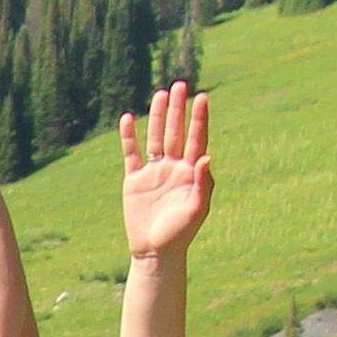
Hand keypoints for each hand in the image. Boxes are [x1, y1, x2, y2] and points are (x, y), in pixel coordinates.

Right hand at [117, 79, 214, 263]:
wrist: (155, 252)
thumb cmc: (180, 234)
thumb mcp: (196, 210)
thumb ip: (203, 183)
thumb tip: (207, 157)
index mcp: (192, 173)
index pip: (197, 139)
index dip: (199, 118)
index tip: (202, 97)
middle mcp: (174, 167)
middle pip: (176, 132)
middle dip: (178, 109)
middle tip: (180, 85)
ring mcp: (154, 172)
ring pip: (156, 137)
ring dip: (158, 117)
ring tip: (160, 94)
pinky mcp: (135, 180)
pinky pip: (131, 154)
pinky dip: (129, 137)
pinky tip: (129, 119)